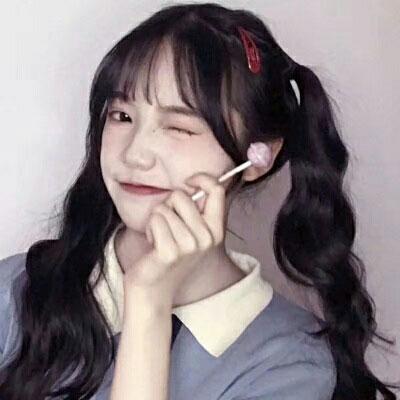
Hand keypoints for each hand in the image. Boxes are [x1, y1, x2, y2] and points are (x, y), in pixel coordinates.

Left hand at [122, 172, 226, 310]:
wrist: (154, 289)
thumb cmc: (169, 255)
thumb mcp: (192, 233)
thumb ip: (197, 210)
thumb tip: (193, 184)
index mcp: (216, 230)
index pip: (217, 190)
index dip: (201, 178)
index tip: (188, 182)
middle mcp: (207, 238)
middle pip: (181, 196)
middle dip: (167, 205)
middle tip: (167, 225)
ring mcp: (190, 246)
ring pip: (164, 208)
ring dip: (156, 220)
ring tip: (160, 238)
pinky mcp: (170, 252)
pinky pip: (155, 219)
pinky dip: (149, 228)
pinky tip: (153, 244)